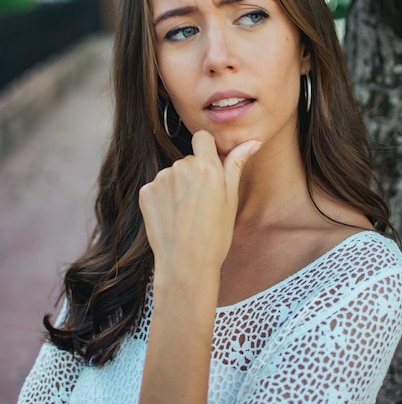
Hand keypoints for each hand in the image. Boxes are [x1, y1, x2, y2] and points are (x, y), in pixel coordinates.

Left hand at [139, 130, 260, 279]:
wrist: (185, 265)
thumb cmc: (215, 235)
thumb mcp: (231, 199)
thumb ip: (236, 164)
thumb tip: (252, 142)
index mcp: (206, 167)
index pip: (202, 138)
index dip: (207, 150)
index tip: (211, 168)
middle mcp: (181, 167)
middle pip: (188, 160)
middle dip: (195, 174)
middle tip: (202, 203)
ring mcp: (160, 179)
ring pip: (172, 174)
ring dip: (178, 186)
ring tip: (186, 214)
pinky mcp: (146, 192)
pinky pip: (157, 187)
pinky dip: (163, 198)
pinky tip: (172, 217)